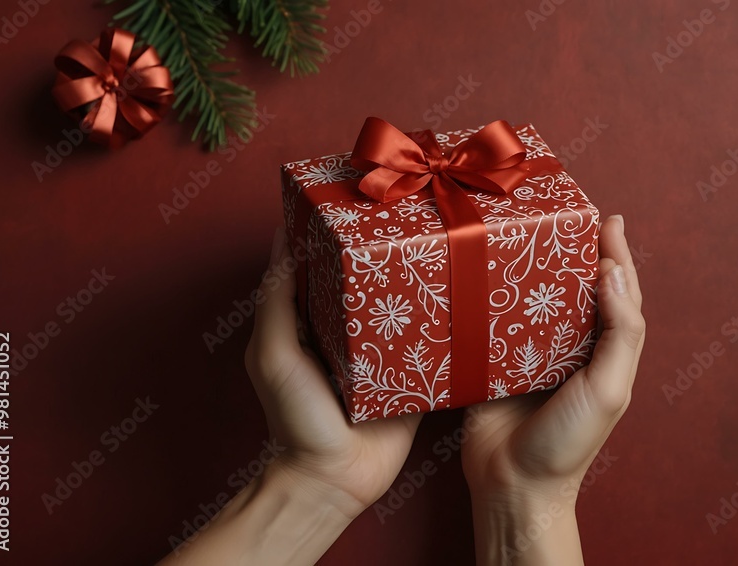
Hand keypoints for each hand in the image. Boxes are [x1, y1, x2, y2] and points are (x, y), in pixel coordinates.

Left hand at [159, 227, 421, 564]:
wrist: (334, 481)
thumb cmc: (295, 417)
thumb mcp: (272, 353)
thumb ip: (276, 300)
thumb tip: (284, 238)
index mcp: (315, 319)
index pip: (328, 265)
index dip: (340, 234)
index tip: (362, 200)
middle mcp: (351, 331)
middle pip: (372, 281)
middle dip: (390, 254)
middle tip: (418, 217)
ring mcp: (385, 353)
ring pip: (407, 306)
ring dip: (422, 284)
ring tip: (447, 247)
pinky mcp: (414, 376)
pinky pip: (433, 344)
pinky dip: (446, 323)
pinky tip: (465, 296)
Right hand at [462, 215, 643, 564]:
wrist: (512, 483)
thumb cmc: (569, 442)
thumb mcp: (609, 388)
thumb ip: (620, 332)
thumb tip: (613, 272)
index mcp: (602, 350)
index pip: (616, 291)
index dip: (615, 254)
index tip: (607, 216)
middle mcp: (569, 344)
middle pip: (573, 285)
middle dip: (571, 249)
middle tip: (560, 211)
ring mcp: (529, 350)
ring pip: (534, 296)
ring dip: (531, 265)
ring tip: (523, 229)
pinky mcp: (492, 358)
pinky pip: (495, 317)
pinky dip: (493, 293)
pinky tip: (485, 267)